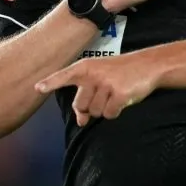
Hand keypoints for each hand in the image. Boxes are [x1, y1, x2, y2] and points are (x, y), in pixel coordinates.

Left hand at [35, 52, 157, 125]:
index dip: (50, 83)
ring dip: (105, 109)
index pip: (64, 76)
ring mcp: (106, 83)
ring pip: (95, 112)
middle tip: (104, 95)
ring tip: (115, 94)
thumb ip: (85, 96)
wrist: (148, 65)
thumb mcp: (100, 77)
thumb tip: (81, 121)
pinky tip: (123, 99)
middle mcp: (93, 74)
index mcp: (86, 67)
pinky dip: (116, 111)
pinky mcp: (119, 93)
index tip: (37, 88)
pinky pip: (109, 114)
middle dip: (91, 107)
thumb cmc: (120, 72)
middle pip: (80, 105)